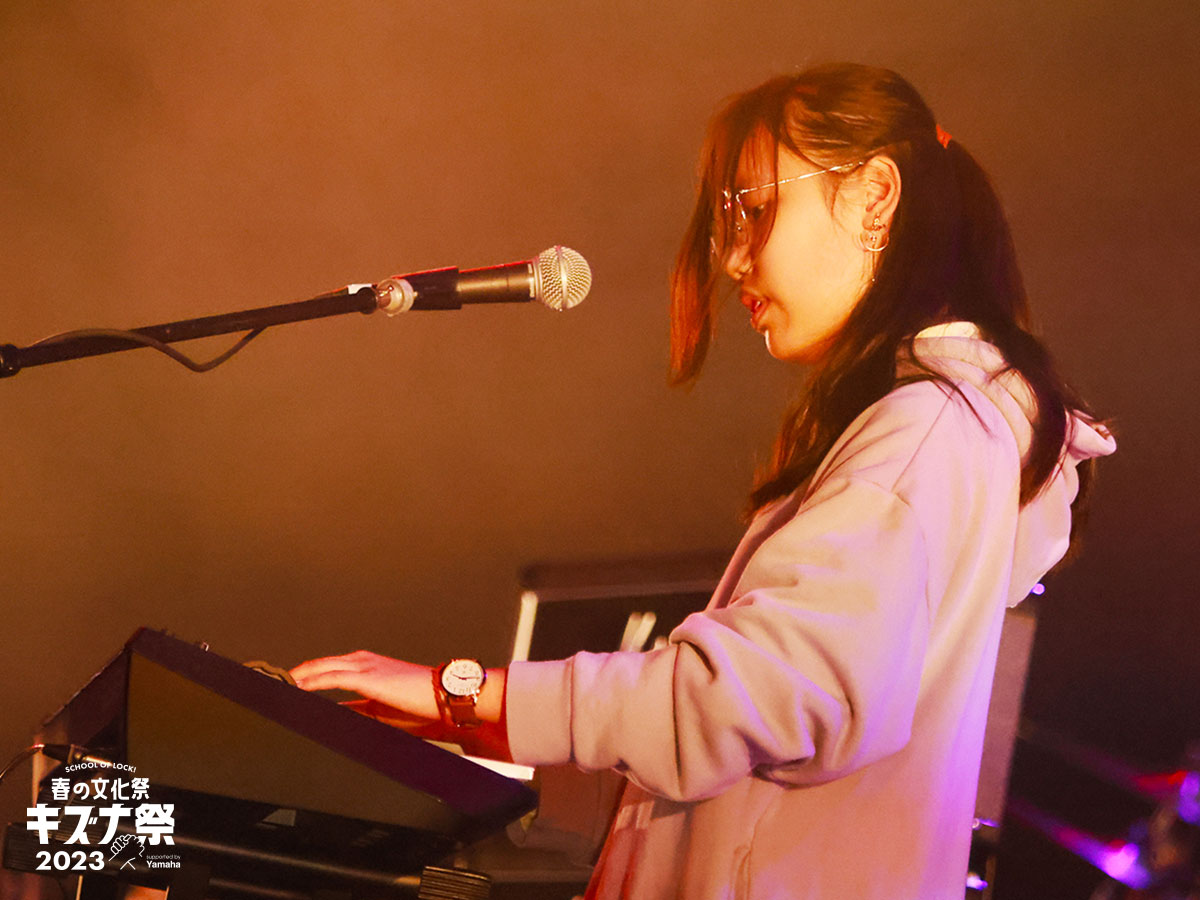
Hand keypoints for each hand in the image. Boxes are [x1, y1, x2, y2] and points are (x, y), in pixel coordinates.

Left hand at [290, 650, 512, 761]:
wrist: (447, 699)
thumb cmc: (422, 708)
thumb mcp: (382, 713)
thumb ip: (357, 713)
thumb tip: (334, 720)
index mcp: (367, 668)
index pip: (326, 671)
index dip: (303, 679)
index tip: (282, 690)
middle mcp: (363, 662)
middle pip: (317, 666)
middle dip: (292, 677)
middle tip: (267, 687)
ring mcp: (364, 667)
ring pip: (319, 669)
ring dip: (295, 679)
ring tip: (273, 688)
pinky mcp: (367, 677)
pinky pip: (329, 678)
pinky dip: (308, 683)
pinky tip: (293, 689)